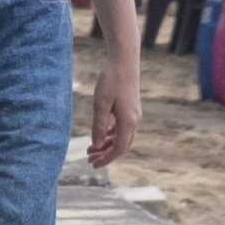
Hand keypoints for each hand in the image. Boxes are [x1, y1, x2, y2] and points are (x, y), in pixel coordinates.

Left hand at [86, 48, 139, 170]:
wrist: (124, 60)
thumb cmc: (111, 80)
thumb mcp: (101, 104)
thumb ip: (99, 126)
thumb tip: (96, 146)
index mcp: (128, 121)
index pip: (118, 148)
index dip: (106, 158)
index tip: (93, 164)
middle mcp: (134, 120)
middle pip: (122, 145)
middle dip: (106, 154)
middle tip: (89, 159)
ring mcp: (134, 114)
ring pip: (122, 136)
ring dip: (107, 144)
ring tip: (91, 149)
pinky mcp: (131, 107)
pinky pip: (122, 127)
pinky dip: (111, 134)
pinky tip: (100, 134)